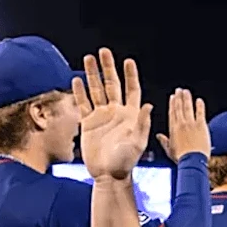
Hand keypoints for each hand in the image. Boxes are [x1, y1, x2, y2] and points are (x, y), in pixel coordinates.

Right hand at [72, 48, 152, 179]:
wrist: (109, 175)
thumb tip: (149, 105)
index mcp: (130, 115)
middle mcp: (116, 113)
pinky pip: (83, 104)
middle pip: (112, 84)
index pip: (131, 90)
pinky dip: (80, 92)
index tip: (128, 61)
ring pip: (96, 90)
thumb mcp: (137, 142)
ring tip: (89, 59)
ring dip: (93, 74)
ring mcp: (102, 117)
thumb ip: (142, 123)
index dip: (130, 75)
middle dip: (108, 68)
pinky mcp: (88, 124)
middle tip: (104, 51)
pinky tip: (77, 80)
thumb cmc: (126, 162)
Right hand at [156, 89, 209, 163]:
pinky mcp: (201, 125)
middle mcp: (181, 123)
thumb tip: (158, 136)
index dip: (172, 104)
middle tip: (179, 90)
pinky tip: (199, 100)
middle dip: (179, 97)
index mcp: (173, 129)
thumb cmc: (181, 158)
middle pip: (179, 107)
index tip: (172, 97)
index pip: (172, 113)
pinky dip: (199, 105)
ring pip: (188, 107)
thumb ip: (164, 141)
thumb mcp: (169, 150)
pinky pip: (200, 112)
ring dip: (187, 98)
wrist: (192, 161)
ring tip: (186, 91)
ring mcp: (191, 123)